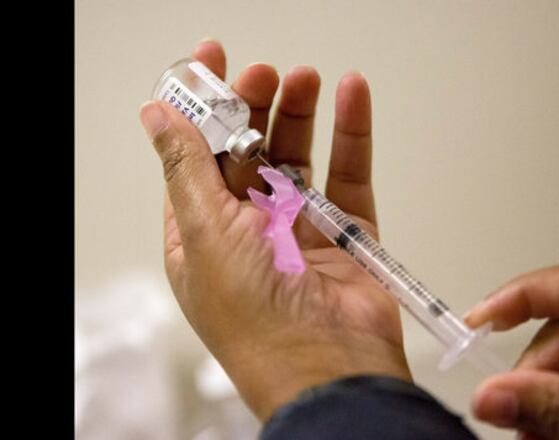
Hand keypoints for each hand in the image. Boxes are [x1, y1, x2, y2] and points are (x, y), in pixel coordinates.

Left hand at [139, 40, 410, 420]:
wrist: (328, 365)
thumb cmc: (256, 318)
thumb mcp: (205, 232)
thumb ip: (185, 167)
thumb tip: (155, 116)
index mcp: (203, 235)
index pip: (196, 158)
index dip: (202, 109)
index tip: (211, 62)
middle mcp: (249, 231)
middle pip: (249, 153)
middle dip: (254, 109)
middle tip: (264, 74)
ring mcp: (300, 231)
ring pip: (300, 159)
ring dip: (301, 116)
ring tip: (306, 78)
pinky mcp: (346, 233)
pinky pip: (348, 174)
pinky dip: (351, 135)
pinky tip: (352, 97)